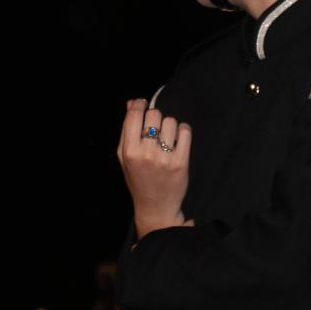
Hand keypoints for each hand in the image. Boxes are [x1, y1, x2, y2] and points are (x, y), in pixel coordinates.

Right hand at [116, 98, 192, 237]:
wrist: (156, 206)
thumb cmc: (138, 179)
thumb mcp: (125, 156)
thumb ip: (126, 129)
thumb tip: (131, 103)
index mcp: (129, 151)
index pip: (134, 115)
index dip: (139, 104)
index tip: (142, 104)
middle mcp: (146, 154)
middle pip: (154, 115)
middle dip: (154, 117)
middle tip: (154, 128)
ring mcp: (165, 158)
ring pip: (171, 121)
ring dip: (169, 126)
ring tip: (166, 137)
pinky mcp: (181, 162)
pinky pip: (185, 132)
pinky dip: (183, 131)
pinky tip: (178, 140)